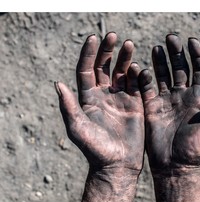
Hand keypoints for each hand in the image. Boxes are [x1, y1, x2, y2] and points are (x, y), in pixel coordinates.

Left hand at [55, 32, 143, 201]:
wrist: (117, 164)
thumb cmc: (95, 149)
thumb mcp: (77, 128)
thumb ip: (68, 106)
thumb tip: (57, 83)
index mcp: (88, 98)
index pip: (86, 70)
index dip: (89, 54)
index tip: (94, 38)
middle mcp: (103, 95)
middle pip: (104, 67)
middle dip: (108, 51)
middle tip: (113, 36)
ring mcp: (120, 98)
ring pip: (122, 72)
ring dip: (125, 58)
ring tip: (129, 44)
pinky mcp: (135, 104)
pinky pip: (136, 85)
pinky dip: (138, 74)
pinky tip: (138, 67)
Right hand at [137, 34, 199, 201]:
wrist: (175, 165)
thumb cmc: (197, 149)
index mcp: (197, 98)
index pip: (199, 70)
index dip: (196, 55)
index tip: (191, 41)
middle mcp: (181, 96)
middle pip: (179, 68)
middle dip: (175, 53)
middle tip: (170, 38)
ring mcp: (165, 101)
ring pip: (162, 75)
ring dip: (159, 61)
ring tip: (157, 47)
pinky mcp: (151, 108)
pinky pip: (146, 89)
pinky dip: (143, 78)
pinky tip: (141, 68)